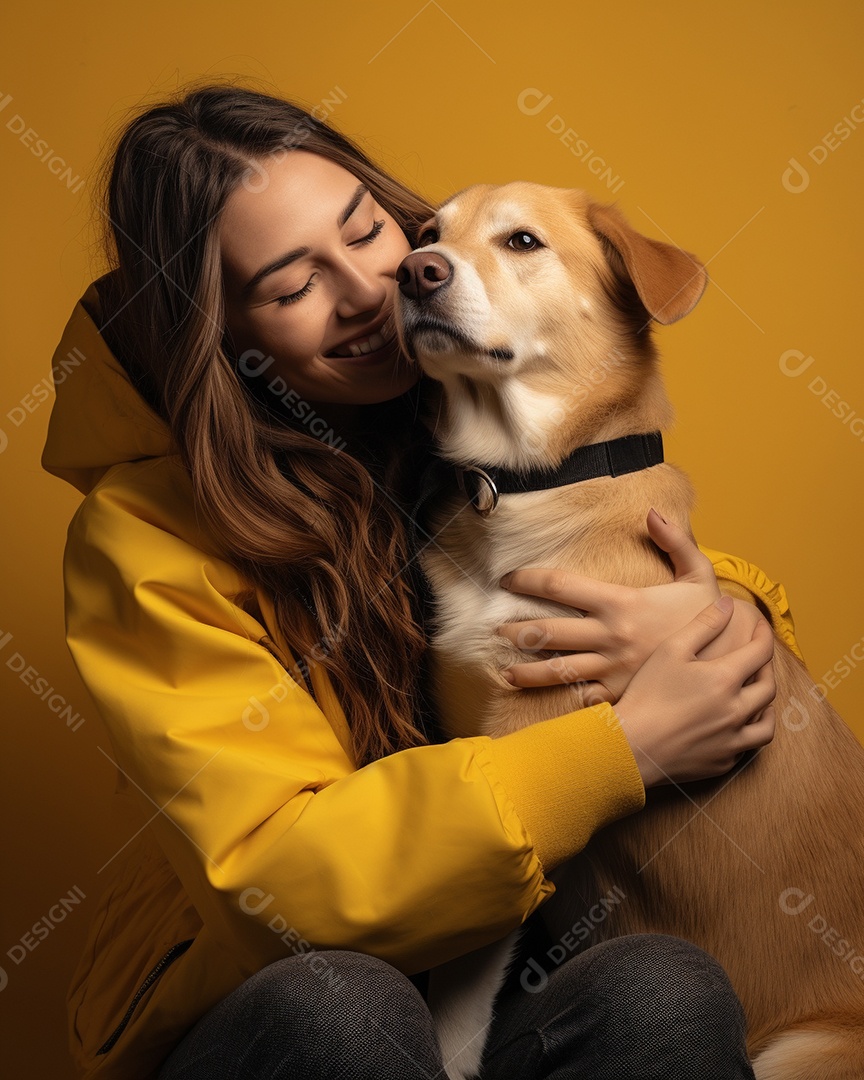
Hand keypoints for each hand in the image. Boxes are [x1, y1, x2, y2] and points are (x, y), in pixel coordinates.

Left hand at [497, 509, 721, 700]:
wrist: (732, 662)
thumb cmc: (709, 616)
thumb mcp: (698, 572)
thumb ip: (674, 541)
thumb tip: (652, 512)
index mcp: (621, 602)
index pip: (560, 585)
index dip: (529, 578)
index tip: (508, 579)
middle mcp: (610, 635)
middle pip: (548, 631)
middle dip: (517, 631)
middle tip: (496, 631)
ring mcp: (613, 667)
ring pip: (558, 670)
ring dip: (527, 671)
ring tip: (505, 672)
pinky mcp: (622, 693)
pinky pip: (585, 697)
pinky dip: (564, 698)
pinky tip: (547, 699)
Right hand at [614, 595, 776, 786]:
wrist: (631, 746)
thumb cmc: (647, 694)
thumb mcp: (671, 650)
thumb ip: (703, 624)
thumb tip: (729, 604)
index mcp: (725, 680)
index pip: (761, 652)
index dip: (764, 634)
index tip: (762, 626)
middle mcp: (736, 711)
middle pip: (769, 687)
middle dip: (767, 668)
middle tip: (758, 659)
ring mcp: (732, 740)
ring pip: (767, 723)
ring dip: (767, 706)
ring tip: (757, 698)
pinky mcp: (722, 762)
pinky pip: (746, 747)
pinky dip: (746, 732)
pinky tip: (733, 726)